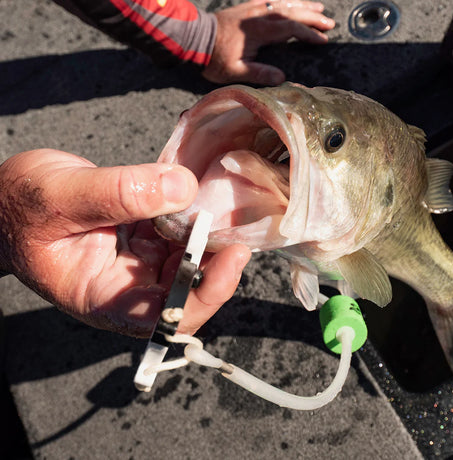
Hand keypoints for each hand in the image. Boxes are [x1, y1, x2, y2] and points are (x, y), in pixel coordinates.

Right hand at [0, 149, 250, 336]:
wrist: (7, 200)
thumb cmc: (18, 208)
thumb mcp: (59, 196)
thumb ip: (117, 192)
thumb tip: (182, 188)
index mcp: (103, 297)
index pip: (165, 316)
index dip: (204, 295)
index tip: (231, 259)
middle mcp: (127, 286)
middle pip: (188, 289)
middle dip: (216, 259)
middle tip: (231, 222)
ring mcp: (138, 262)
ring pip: (189, 258)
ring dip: (207, 234)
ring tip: (217, 202)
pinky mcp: (144, 239)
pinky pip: (178, 231)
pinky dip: (191, 214)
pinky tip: (197, 191)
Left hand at [202, 0, 334, 84]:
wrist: (195, 39)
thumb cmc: (214, 59)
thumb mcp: (235, 72)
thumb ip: (259, 74)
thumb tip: (282, 78)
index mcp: (259, 31)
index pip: (290, 29)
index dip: (308, 33)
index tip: (323, 39)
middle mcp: (258, 15)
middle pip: (291, 12)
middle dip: (312, 17)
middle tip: (329, 22)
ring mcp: (253, 8)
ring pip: (283, 3)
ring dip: (302, 5)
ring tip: (318, 7)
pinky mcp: (246, 7)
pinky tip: (290, 1)